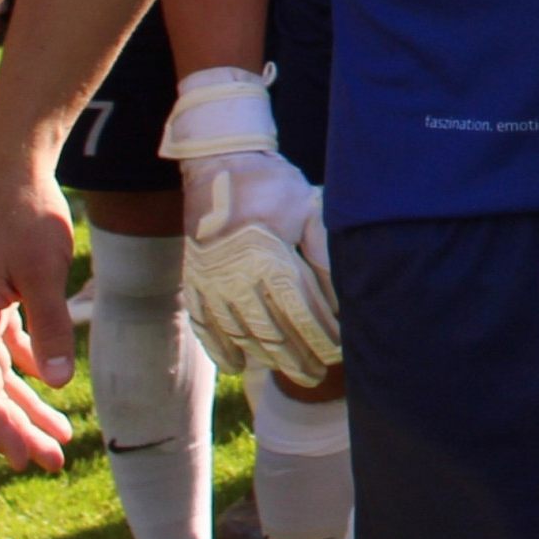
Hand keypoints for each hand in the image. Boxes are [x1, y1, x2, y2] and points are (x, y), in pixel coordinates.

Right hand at [0, 144, 82, 472]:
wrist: (11, 170)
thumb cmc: (27, 216)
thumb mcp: (45, 271)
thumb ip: (50, 326)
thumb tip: (57, 381)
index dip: (5, 427)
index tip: (28, 459)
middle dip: (21, 427)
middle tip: (52, 462)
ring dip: (28, 402)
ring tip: (59, 437)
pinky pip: (6, 346)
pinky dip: (28, 367)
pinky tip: (49, 386)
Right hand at [164, 69, 338, 379]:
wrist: (218, 164)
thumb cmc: (272, 184)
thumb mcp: (308, 208)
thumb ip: (324, 251)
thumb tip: (345, 290)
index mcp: (268, 259)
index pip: (300, 312)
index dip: (321, 336)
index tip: (339, 351)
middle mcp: (235, 279)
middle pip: (271, 332)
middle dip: (299, 357)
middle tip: (319, 374)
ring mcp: (210, 285)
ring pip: (240, 336)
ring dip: (267, 359)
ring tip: (292, 373)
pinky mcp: (193, 283)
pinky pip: (204, 327)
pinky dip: (221, 349)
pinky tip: (238, 365)